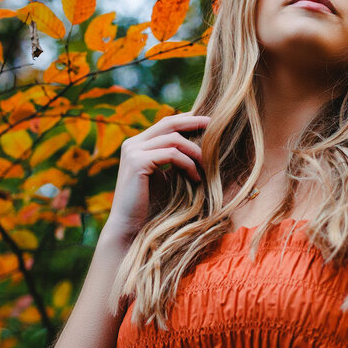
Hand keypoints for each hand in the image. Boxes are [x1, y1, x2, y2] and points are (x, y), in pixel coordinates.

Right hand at [104, 113, 210, 240]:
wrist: (131, 228)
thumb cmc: (152, 206)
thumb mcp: (168, 176)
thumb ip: (178, 159)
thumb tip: (205, 144)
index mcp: (138, 144)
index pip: (166, 123)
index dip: (188, 119)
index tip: (210, 123)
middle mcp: (132, 143)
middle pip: (169, 123)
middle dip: (194, 123)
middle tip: (216, 127)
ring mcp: (133, 151)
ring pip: (173, 139)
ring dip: (195, 151)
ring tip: (207, 166)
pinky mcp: (137, 162)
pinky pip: (171, 154)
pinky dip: (188, 164)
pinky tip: (196, 178)